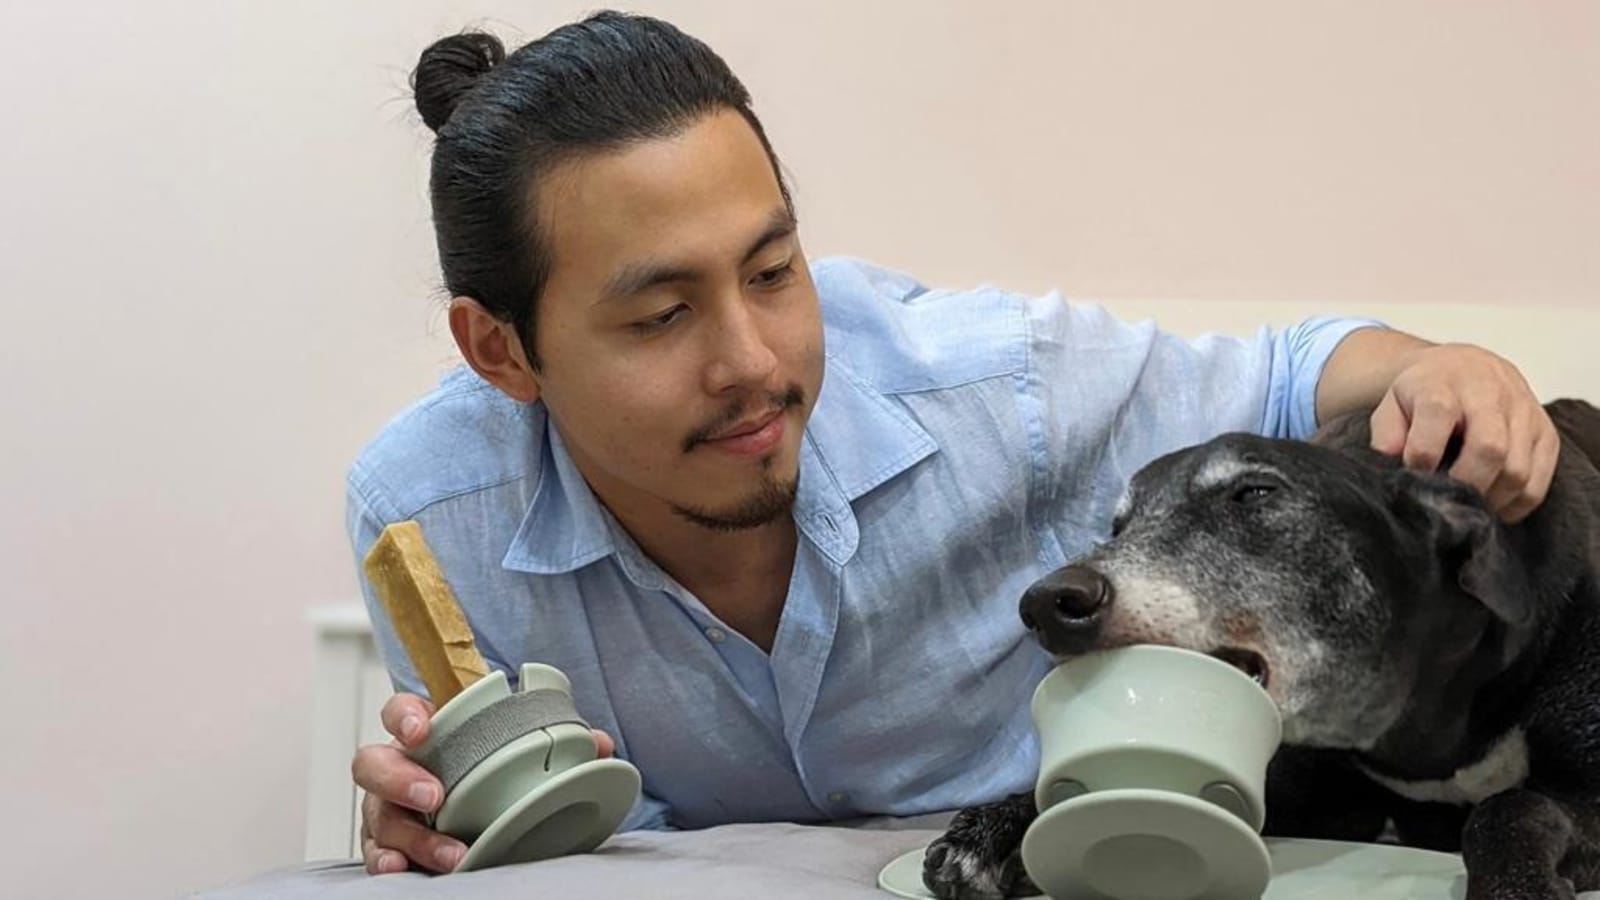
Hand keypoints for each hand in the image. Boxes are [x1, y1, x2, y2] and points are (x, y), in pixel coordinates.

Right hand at [352, 691, 615, 873]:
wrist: (474, 815)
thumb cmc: (485, 773)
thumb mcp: (514, 753)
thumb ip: (553, 743)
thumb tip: (598, 743)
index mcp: (426, 736)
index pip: (399, 711)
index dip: (404, 716)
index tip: (423, 729)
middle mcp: (396, 769)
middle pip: (372, 764)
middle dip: (400, 779)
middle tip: (435, 797)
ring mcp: (386, 808)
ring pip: (379, 817)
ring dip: (413, 837)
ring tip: (451, 854)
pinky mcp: (386, 845)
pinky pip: (375, 854)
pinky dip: (388, 863)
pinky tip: (403, 871)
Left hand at [1369, 343, 1557, 522]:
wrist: (1466, 367)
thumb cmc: (1425, 393)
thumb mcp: (1392, 404)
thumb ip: (1387, 434)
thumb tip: (1392, 463)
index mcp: (1443, 383)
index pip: (1438, 414)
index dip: (1423, 454)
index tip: (1413, 475)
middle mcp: (1490, 394)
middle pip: (1489, 448)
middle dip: (1465, 484)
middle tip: (1446, 500)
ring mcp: (1524, 413)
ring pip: (1517, 471)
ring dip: (1490, 499)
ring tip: (1466, 503)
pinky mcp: (1546, 433)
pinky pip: (1538, 482)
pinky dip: (1515, 503)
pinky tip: (1492, 504)